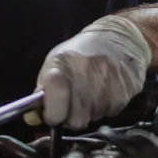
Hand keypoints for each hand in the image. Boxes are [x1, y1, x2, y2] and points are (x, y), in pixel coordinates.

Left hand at [37, 15, 151, 129]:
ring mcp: (108, 83)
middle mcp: (86, 73)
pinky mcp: (126, 90)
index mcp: (62, 65)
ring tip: (94, 90)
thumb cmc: (82, 51)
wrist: (121, 37)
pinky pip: (111, 113)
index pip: (55, 103)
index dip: (53, 115)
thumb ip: (44, 90)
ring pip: (94, 118)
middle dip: (73, 116)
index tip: (53, 113)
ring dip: (91, 110)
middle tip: (75, 102)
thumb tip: (32, 118)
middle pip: (76, 120)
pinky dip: (107, 106)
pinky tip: (108, 89)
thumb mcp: (56, 62)